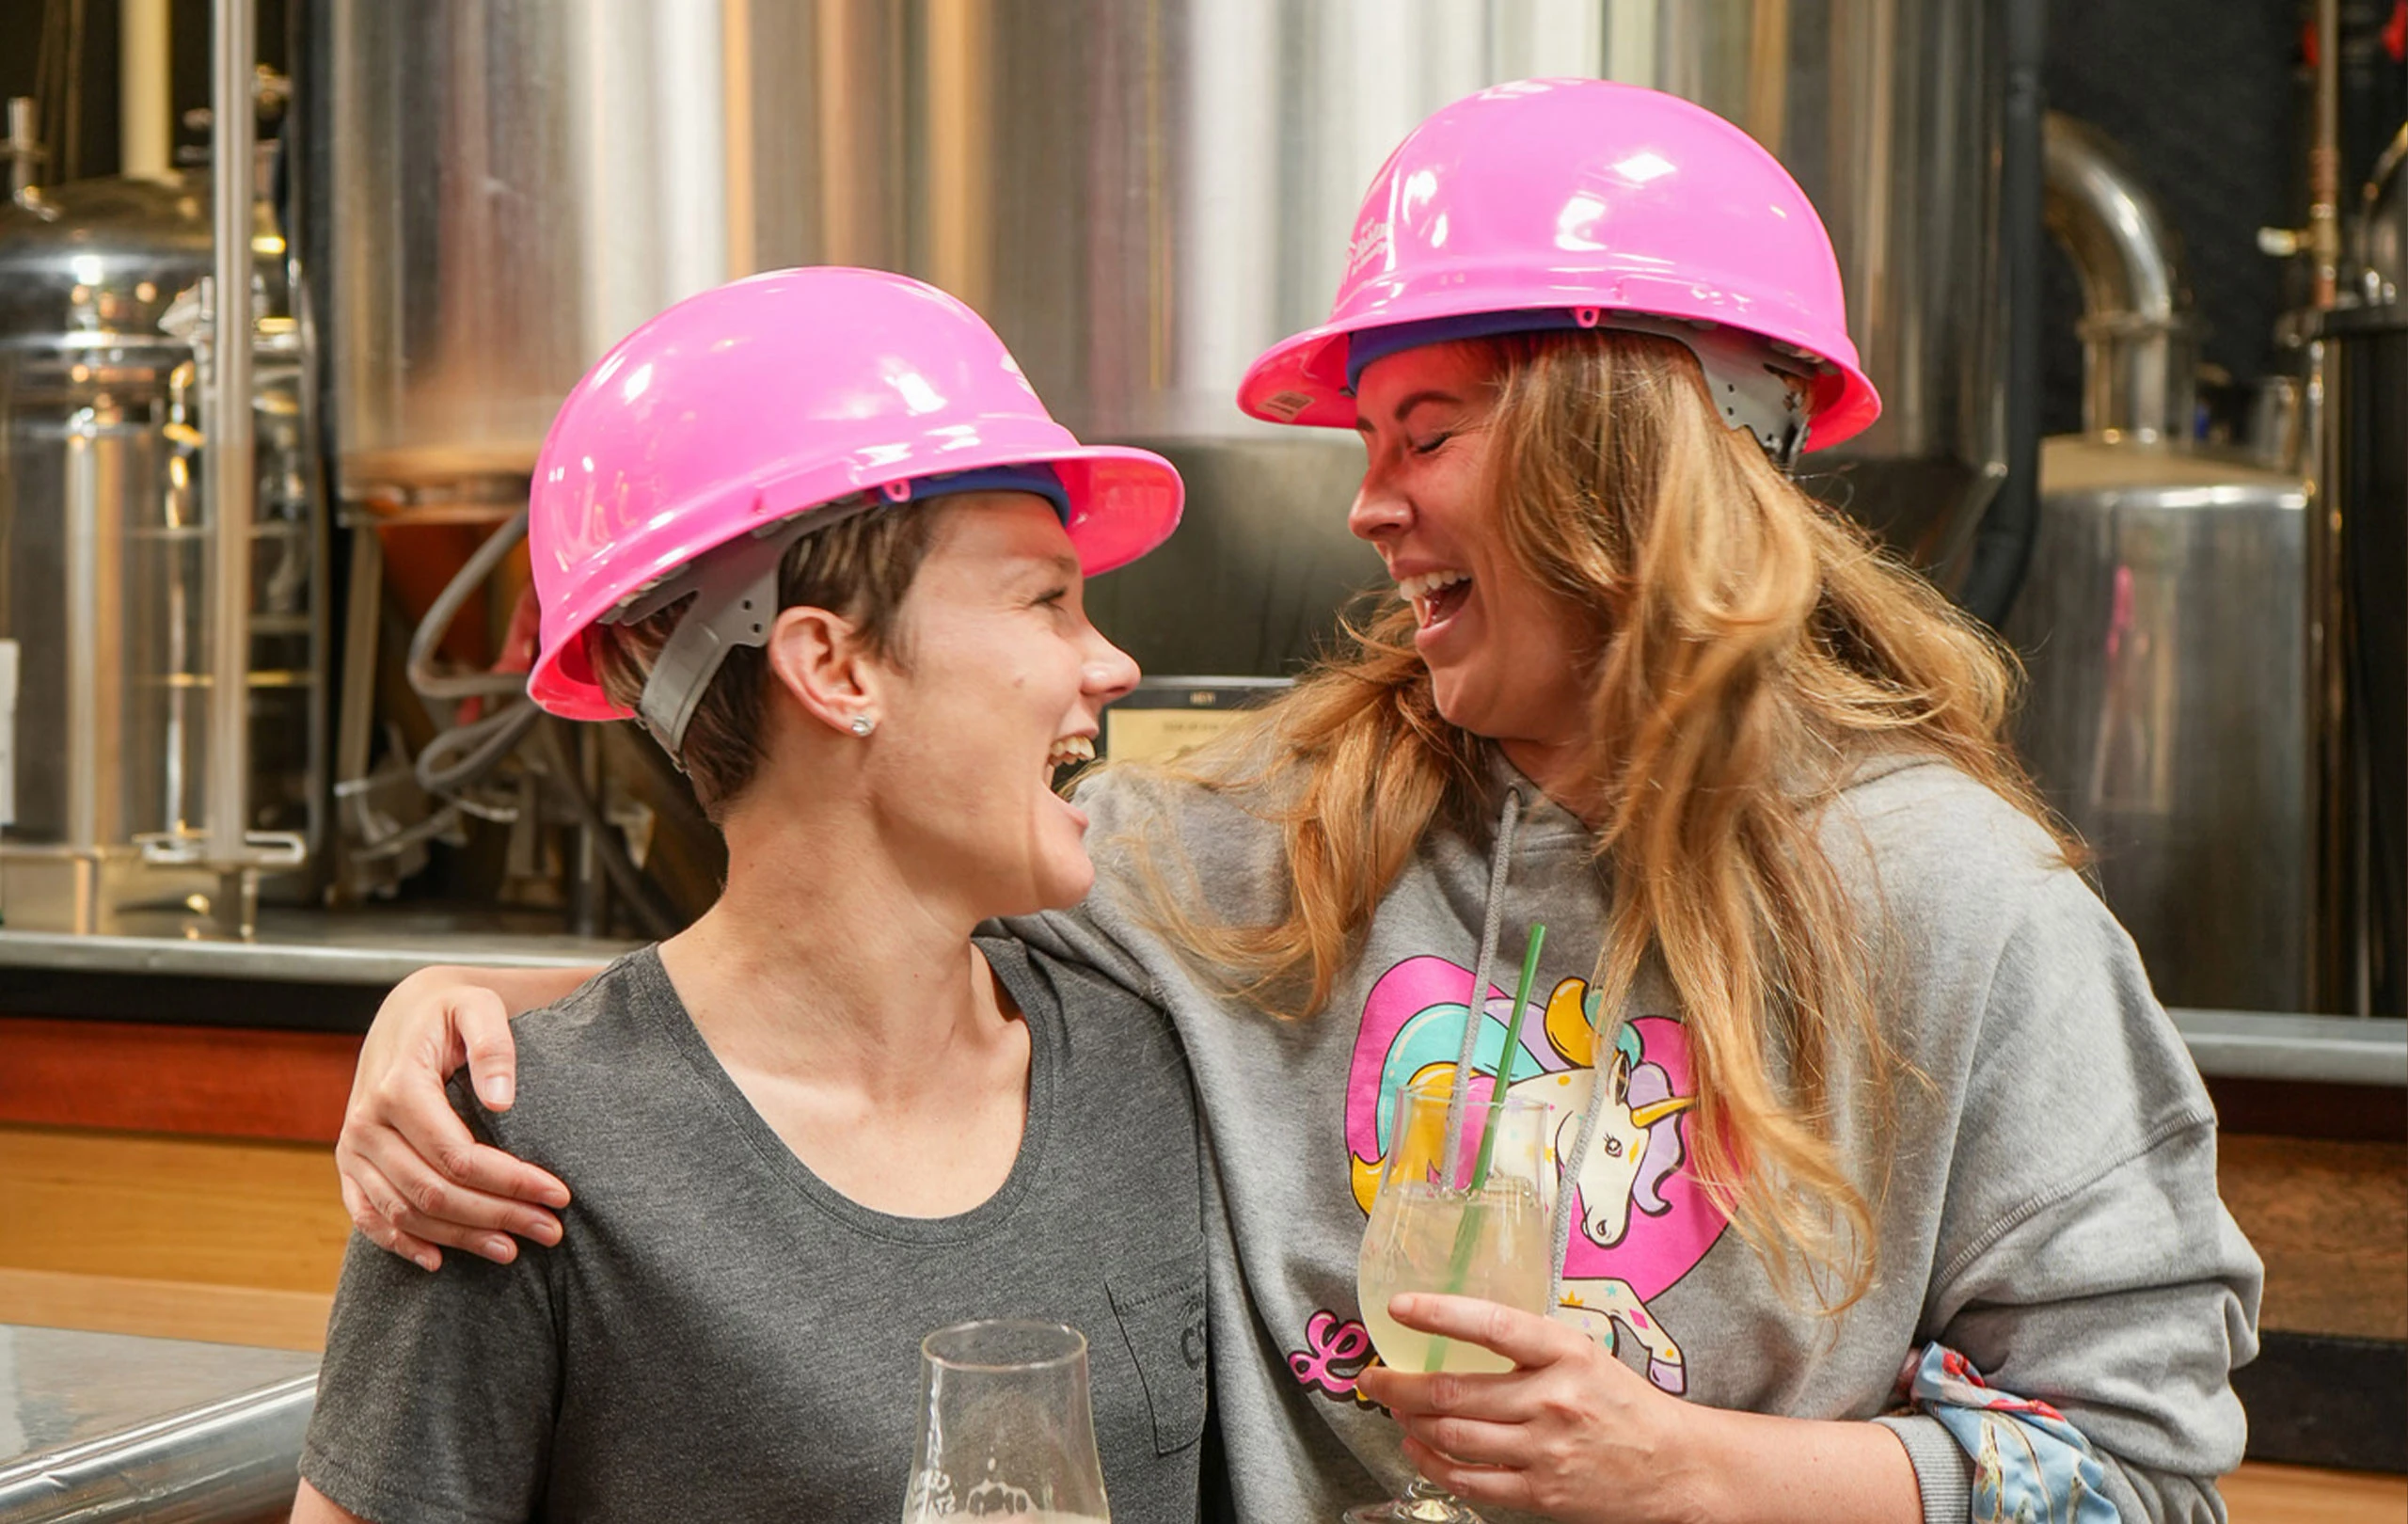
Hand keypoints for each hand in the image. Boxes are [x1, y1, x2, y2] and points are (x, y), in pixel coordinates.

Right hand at [336, 966, 572, 1269]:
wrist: (406, 1012)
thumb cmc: (451, 1010)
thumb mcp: (478, 1007)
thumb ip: (494, 1046)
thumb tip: (502, 1100)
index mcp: (398, 1087)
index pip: (458, 1155)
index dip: (510, 1181)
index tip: (558, 1194)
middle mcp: (367, 1123)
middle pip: (434, 1191)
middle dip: (496, 1216)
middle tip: (551, 1230)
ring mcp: (353, 1148)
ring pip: (405, 1212)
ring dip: (460, 1238)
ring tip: (514, 1249)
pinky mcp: (350, 1164)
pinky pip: (366, 1216)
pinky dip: (399, 1243)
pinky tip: (439, 1261)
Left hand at [1353, 1293, 1701, 1523]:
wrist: (1675, 1466)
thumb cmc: (1623, 1403)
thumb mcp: (1584, 1355)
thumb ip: (1528, 1345)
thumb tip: (1456, 1328)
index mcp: (1566, 1353)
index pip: (1493, 1325)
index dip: (1440, 1313)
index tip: (1400, 1307)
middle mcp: (1553, 1400)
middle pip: (1455, 1391)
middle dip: (1400, 1384)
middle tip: (1373, 1376)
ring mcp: (1545, 1451)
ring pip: (1453, 1436)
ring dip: (1411, 1421)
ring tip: (1394, 1408)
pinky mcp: (1540, 1494)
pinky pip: (1470, 1480)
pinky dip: (1432, 1463)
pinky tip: (1418, 1448)